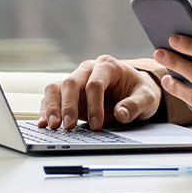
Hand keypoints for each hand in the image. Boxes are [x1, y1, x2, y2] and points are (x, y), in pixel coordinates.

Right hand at [39, 54, 161, 130]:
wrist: (134, 91)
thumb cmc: (139, 91)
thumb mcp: (147, 98)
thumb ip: (136, 105)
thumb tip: (120, 114)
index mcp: (108, 66)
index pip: (95, 83)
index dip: (94, 104)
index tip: (96, 125)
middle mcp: (88, 70)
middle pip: (71, 82)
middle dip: (68, 105)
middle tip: (68, 126)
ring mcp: (76, 80)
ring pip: (56, 88)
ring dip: (52, 106)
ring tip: (53, 126)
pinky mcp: (67, 94)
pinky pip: (51, 98)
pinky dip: (46, 110)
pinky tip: (44, 123)